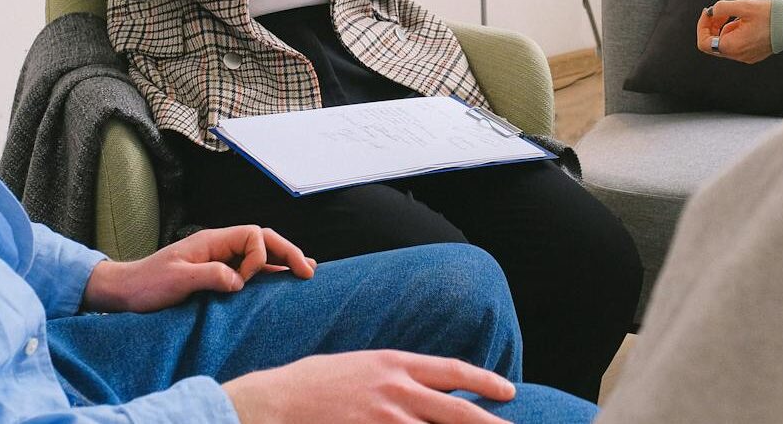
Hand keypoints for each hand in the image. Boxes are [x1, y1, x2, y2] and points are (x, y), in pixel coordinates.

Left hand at [81, 225, 315, 312]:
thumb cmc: (148, 284)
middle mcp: (220, 246)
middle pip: (263, 240)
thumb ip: (210, 275)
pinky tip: (284, 280)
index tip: (245, 280)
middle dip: (287, 252)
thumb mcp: (177, 280)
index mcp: (212, 240)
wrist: (127, 291)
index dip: (259, 255)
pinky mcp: (218, 274)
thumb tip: (240, 280)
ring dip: (283, 261)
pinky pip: (251, 270)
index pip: (252, 235)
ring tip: (307, 272)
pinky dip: (270, 274)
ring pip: (260, 254)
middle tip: (308, 271)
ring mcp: (220, 259)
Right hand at [223, 350, 514, 423]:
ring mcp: (385, 420)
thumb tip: (426, 387)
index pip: (453, 372)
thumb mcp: (358, 367)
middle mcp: (396, 391)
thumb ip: (395, 377)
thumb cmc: (312, 384)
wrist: (273, 403)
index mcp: (394, 364)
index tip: (509, 393)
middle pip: (458, 411)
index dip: (485, 381)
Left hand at [696, 0, 773, 63]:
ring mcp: (746, 56)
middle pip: (714, 43)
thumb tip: (712, 11)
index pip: (704, 43)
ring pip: (726, 43)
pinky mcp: (753, 54)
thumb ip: (722, 7)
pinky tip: (745, 22)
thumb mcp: (743, 6)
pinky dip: (735, 32)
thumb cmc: (771, 16)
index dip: (702, 26)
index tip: (709, 12)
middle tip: (721, 11)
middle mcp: (738, 55)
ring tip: (738, 15)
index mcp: (732, 46)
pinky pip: (737, 44)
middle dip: (713, 25)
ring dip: (725, 27)